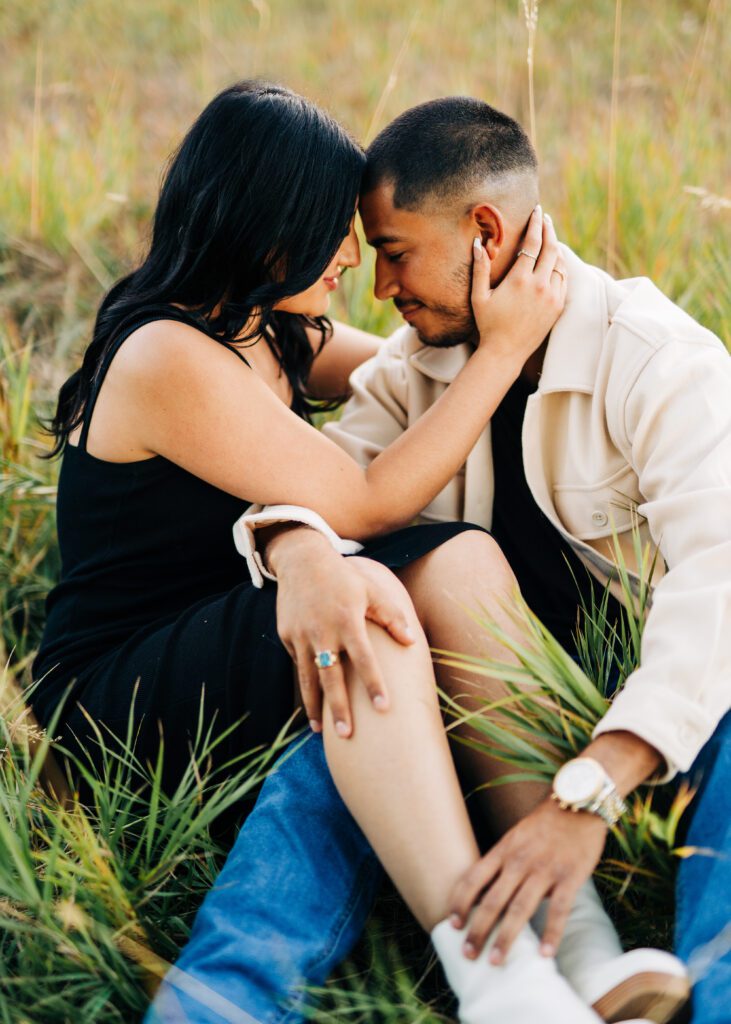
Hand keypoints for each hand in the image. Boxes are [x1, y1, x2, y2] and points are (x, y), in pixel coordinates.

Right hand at [270, 529, 415, 735]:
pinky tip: (311, 701)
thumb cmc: (344, 578)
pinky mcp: (287, 636)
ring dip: (314, 706)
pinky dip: (305, 683)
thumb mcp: (372, 590)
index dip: (374, 684)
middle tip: (346, 735)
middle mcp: (322, 631)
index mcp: (347, 620)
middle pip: (331, 678)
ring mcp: (301, 635)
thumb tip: (412, 641)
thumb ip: (392, 616)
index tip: (383, 708)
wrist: (302, 561)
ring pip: (308, 678)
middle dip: (338, 708)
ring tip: (319, 731)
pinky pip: (299, 663)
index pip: (364, 659)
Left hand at [448, 797, 606, 963]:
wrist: (578, 803)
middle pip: (492, 901)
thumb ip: (502, 862)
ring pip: (519, 910)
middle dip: (478, 930)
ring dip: (506, 939)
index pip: (473, 879)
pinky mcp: (570, 877)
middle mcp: (519, 861)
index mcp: (503, 850)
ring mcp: (545, 870)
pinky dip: (552, 935)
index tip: (452, 925)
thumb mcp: (515, 837)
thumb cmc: (545, 824)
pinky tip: (544, 954)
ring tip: (496, 961)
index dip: (460, 903)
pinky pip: (559, 911)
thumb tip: (485, 893)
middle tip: (468, 955)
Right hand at [472, 206, 566, 364]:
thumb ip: (479, 268)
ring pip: (560, 264)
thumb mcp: (479, 296)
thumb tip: (477, 243)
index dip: (536, 224)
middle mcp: (539, 286)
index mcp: (520, 280)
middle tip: (546, 219)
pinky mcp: (558, 306)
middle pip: (551, 248)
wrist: (505, 352)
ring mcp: (552, 296)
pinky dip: (561, 267)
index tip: (538, 211)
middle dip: (550, 230)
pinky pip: (564, 280)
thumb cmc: (488, 324)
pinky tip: (555, 262)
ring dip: (556, 248)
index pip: (533, 242)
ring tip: (550, 239)